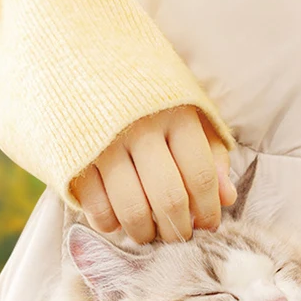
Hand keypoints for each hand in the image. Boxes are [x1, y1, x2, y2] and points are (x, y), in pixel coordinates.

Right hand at [71, 106, 237, 243]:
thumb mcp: (186, 113)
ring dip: (145, 233)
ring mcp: (104, 144)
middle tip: (178, 237)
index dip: (207, 209)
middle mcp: (140, 128)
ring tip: (148, 233)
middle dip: (178, 230)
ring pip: (133, 210)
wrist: (78, 63)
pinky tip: (118, 221)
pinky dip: (111, 225)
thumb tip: (227, 199)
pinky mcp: (74, 160)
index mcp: (176, 113)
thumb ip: (210, 154)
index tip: (206, 226)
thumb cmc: (145, 99)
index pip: (200, 176)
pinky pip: (98, 210)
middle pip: (169, 199)